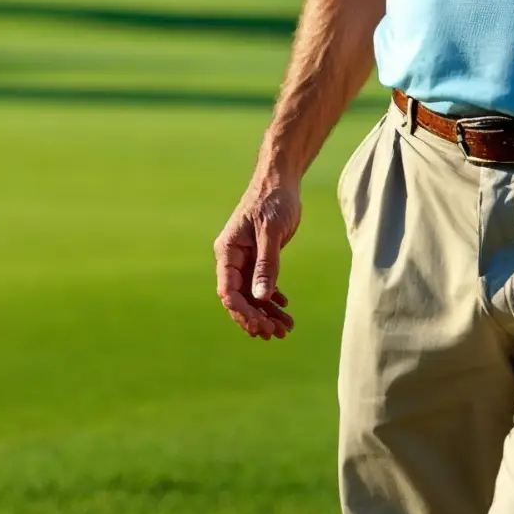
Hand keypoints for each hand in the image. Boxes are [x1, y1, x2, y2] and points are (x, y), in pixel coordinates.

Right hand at [214, 179, 301, 339]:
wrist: (281, 181)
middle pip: (239, 298)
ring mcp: (245, 259)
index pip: (228, 291)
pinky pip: (261, 285)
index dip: (243, 312)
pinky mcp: (258, 257)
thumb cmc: (272, 200)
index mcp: (228, 252)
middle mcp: (232, 258)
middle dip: (256, 317)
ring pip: (252, 294)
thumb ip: (266, 264)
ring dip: (266, 312)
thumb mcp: (271, 232)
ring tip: (285, 328)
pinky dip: (272, 298)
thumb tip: (261, 297)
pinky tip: (284, 307)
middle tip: (277, 333)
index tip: (260, 326)